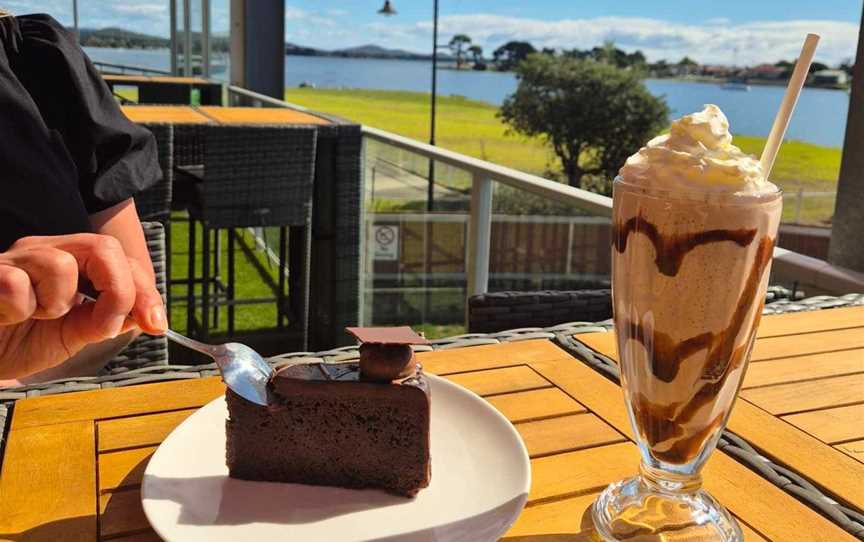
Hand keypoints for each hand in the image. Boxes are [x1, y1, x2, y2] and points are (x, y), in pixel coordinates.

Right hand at [0, 234, 166, 378]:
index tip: (157, 324)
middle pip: (102, 248)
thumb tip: (150, 316)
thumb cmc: (18, 339)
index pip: (123, 260)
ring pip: (60, 265)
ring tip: (38, 318)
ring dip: (58, 304)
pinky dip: (20, 309)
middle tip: (103, 327)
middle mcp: (45, 250)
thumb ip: (108, 320)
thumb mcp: (74, 334)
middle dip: (118, 292)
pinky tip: (9, 318)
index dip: (145, 291)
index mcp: (72, 260)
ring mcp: (14, 259)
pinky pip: (16, 284)